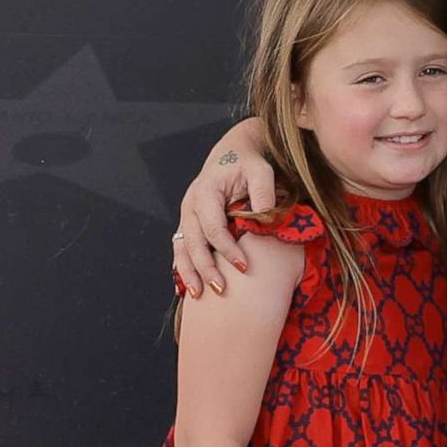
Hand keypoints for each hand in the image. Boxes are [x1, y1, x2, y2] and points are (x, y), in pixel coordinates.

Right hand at [173, 120, 274, 297]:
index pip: (213, 227)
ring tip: (197, 295)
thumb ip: (263, 191)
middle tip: (220, 289)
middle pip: (192, 242)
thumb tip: (265, 216)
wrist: (233, 152)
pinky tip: (188, 285)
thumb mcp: (261, 170)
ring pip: (181, 247)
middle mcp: (190, 205)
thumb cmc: (248, 162)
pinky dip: (183, 266)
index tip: (244, 267)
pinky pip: (180, 247)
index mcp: (205, 192)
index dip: (227, 249)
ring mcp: (186, 214)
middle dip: (204, 267)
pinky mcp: (188, 222)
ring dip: (188, 271)